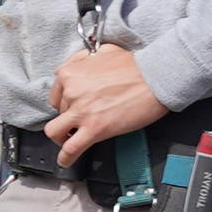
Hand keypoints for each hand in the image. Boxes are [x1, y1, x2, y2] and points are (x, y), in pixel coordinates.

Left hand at [45, 41, 170, 161]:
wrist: (156, 77)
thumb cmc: (136, 65)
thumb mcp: (104, 51)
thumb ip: (84, 58)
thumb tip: (78, 65)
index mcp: (70, 74)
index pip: (56, 94)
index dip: (65, 102)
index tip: (73, 106)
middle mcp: (71, 92)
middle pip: (59, 112)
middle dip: (70, 116)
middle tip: (84, 119)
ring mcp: (81, 112)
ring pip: (54, 132)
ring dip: (60, 138)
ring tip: (69, 140)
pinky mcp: (95, 129)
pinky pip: (70, 149)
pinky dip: (65, 158)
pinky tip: (66, 160)